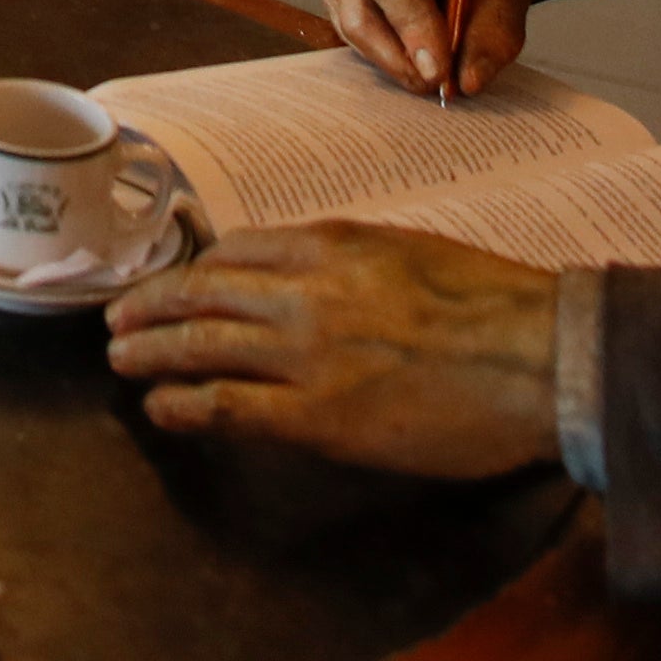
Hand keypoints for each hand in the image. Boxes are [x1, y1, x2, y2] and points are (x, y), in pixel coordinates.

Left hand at [105, 219, 560, 477]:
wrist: (541, 355)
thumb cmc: (495, 306)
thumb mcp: (411, 252)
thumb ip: (352, 263)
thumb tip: (318, 279)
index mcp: (332, 244)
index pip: (236, 252)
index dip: (194, 271)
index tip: (177, 284)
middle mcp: (305, 291)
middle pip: (200, 292)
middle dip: (150, 305)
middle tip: (118, 319)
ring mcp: (307, 353)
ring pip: (200, 345)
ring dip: (150, 352)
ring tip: (122, 362)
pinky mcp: (319, 415)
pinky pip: (228, 406)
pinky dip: (183, 405)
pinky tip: (161, 409)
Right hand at [318, 0, 538, 96]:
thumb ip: (494, 32)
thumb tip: (467, 82)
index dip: (408, 24)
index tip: (439, 70)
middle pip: (359, 8)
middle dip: (400, 57)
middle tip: (441, 84)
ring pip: (350, 25)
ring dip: (394, 54)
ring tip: (436, 53)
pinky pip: (345, 24)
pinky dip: (382, 43)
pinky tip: (414, 35)